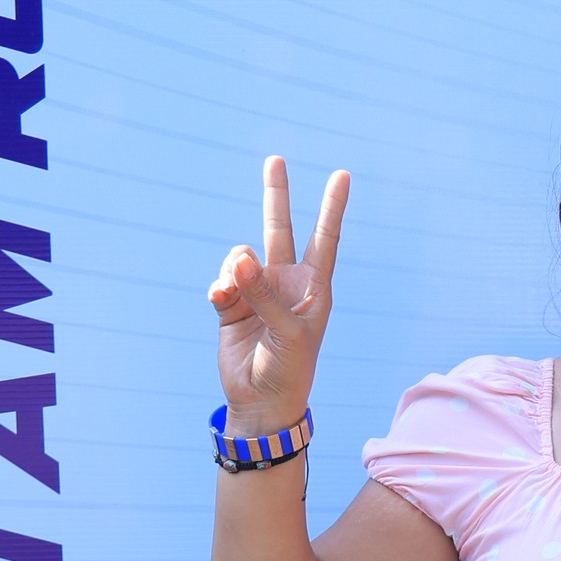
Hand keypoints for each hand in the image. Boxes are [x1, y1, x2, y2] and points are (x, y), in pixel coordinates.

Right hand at [208, 157, 349, 432]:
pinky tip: (220, 301)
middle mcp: (287, 284)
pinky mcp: (231, 305)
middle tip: (275, 159)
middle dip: (277, 195)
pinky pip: (221, 280)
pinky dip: (219, 287)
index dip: (332, 207)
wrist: (261, 402)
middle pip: (281, 229)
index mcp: (314, 287)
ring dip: (234, 268)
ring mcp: (257, 292)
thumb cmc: (290, 369)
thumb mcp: (288, 333)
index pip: (326, 238)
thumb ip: (265, 294)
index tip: (341, 175)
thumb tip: (240, 258)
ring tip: (234, 292)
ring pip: (240, 256)